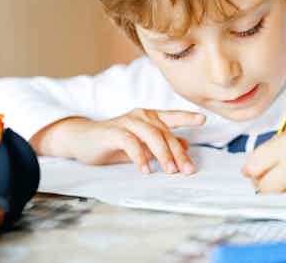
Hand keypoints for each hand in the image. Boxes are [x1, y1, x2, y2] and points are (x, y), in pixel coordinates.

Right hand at [35, 109, 204, 174]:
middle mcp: (140, 115)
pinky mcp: (113, 132)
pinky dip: (140, 157)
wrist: (82, 140)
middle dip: (178, 152)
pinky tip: (145, 169)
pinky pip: (130, 142)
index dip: (187, 117)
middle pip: (164, 132)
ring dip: (162, 154)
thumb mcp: (141, 144)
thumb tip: (186, 144)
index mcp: (148, 117)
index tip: (204, 119)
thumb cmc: (113, 142)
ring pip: (151, 135)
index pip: (172, 116)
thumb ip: (161, 143)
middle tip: (187, 170)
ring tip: (169, 170)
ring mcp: (126, 121)